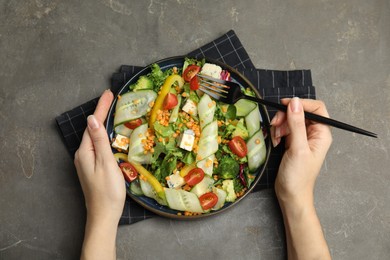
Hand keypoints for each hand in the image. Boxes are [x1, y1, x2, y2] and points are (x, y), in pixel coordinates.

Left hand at [74, 89, 124, 259]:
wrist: (104, 215)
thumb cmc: (108, 191)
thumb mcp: (105, 163)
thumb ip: (99, 141)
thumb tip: (92, 119)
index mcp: (85, 152)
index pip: (93, 125)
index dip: (101, 108)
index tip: (108, 93)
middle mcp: (83, 154)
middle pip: (92, 129)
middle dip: (101, 112)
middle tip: (111, 98)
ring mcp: (87, 162)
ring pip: (95, 137)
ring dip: (103, 123)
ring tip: (112, 111)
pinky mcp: (93, 167)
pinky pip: (98, 145)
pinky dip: (104, 135)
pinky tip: (110, 133)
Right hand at [271, 97, 331, 204]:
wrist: (291, 194)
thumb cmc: (298, 176)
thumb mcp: (297, 148)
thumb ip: (296, 124)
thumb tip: (295, 102)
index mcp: (322, 133)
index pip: (316, 108)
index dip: (300, 103)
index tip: (284, 104)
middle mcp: (314, 133)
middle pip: (300, 112)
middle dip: (286, 116)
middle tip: (274, 124)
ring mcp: (303, 138)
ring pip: (290, 120)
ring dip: (280, 125)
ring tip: (275, 138)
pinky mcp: (293, 142)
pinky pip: (285, 129)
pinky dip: (278, 132)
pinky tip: (275, 142)